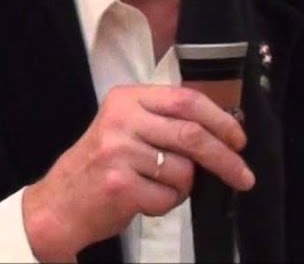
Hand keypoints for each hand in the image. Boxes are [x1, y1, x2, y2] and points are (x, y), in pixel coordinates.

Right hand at [21, 85, 254, 261]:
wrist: (60, 203)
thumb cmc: (100, 167)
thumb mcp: (125, 129)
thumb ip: (164, 122)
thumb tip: (224, 132)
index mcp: (125, 99)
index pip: (186, 100)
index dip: (220, 120)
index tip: (239, 139)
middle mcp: (120, 120)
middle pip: (192, 134)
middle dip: (225, 158)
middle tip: (243, 176)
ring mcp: (118, 152)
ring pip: (183, 171)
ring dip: (182, 187)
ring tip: (157, 187)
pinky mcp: (120, 184)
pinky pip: (168, 197)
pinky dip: (165, 205)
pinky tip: (143, 199)